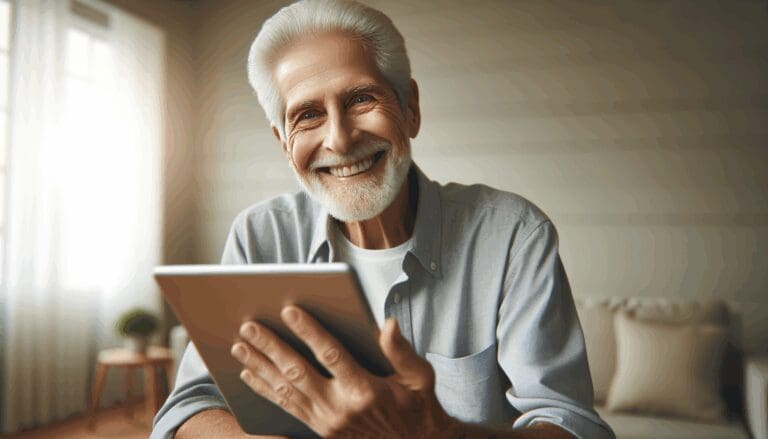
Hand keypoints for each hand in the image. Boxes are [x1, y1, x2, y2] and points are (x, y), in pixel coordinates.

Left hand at [230, 305, 456, 437]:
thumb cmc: (417, 407)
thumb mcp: (419, 378)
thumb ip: (401, 351)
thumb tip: (387, 324)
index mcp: (365, 390)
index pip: (331, 355)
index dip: (309, 332)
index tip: (290, 311)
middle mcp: (341, 408)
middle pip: (298, 371)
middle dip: (271, 347)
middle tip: (250, 326)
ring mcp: (326, 422)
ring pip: (286, 390)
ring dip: (260, 366)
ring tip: (240, 346)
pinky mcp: (319, 430)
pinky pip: (286, 407)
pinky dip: (265, 389)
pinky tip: (249, 375)